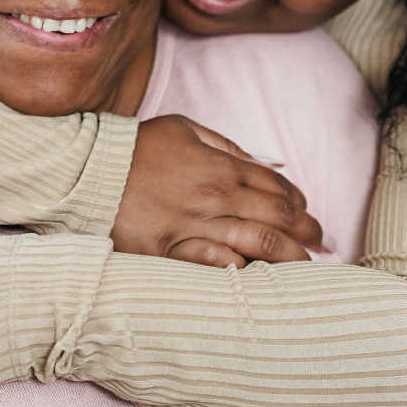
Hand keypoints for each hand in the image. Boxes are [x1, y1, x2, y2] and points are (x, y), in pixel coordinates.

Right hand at [113, 114, 324, 267]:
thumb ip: (226, 146)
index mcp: (220, 167)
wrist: (86, 171)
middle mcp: (214, 197)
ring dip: (288, 259)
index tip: (308, 217)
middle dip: (307, 234)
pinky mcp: (167, 252)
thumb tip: (264, 164)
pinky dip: (239, 270)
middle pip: (278, 219)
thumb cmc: (136, 148)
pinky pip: (212, 265)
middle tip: (320, 246)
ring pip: (257, 245)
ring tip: (303, 270)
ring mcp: (192, 226)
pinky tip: (256, 278)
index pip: (277, 189)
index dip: (300, 206)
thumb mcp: (183, 129)